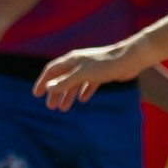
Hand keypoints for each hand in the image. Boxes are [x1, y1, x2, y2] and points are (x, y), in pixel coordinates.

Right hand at [37, 38, 153, 110]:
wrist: (130, 59)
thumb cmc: (105, 64)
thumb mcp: (82, 74)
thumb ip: (65, 82)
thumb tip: (48, 87)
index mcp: (71, 60)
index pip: (51, 71)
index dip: (43, 82)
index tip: (37, 94)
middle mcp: (78, 63)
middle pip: (62, 79)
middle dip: (55, 93)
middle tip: (51, 107)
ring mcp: (89, 69)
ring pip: (74, 83)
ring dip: (68, 95)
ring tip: (64, 108)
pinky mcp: (101, 74)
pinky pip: (87, 84)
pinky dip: (83, 91)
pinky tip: (82, 99)